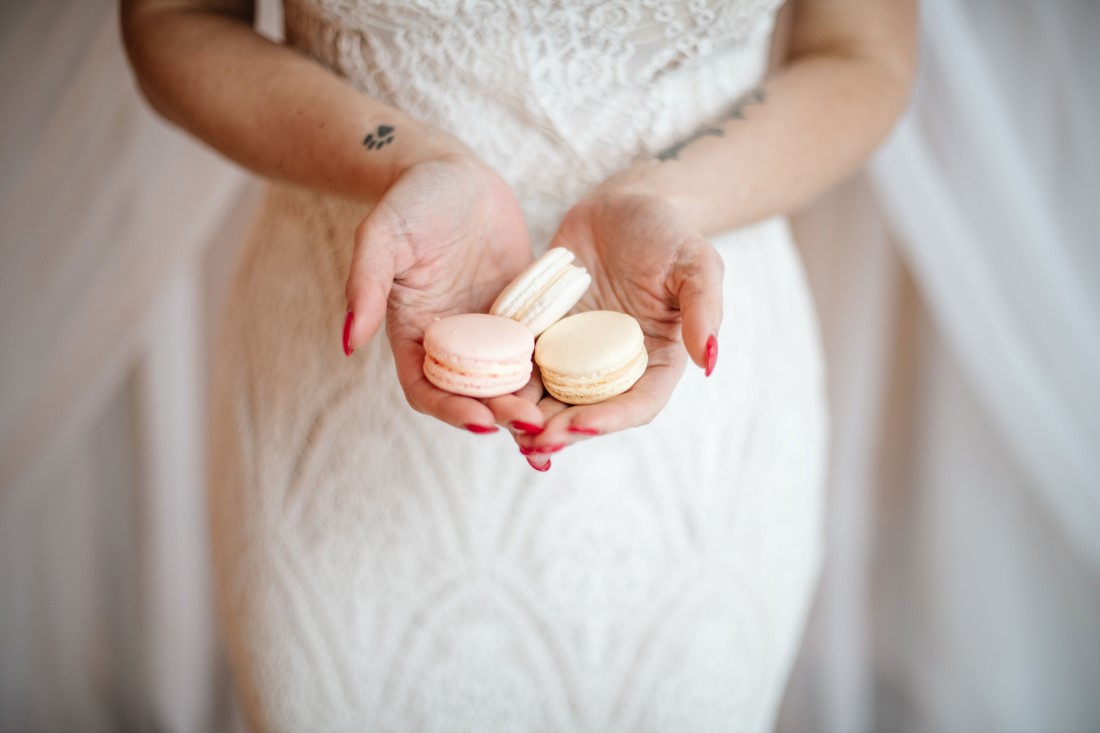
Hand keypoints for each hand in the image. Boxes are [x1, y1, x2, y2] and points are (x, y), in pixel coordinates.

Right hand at [343, 154, 545, 432]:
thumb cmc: (412, 201)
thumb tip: (348, 341)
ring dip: (529, 400)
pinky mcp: (521, 314)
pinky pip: (538, 347)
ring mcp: (489, 330)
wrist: (454, 174)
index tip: (480, 422)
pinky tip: (579, 377)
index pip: (426, 388)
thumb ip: (364, 283)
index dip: (450, 411)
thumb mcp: (382, 234)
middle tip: (530, 424)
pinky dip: (553, 367)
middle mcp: (451, 341)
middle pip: (472, 394)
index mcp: (414, 334)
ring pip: (509, 379)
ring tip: (556, 414)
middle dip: (499, 412)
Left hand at [515, 190, 723, 465]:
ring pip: (550, 397)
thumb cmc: (668, 232)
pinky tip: (482, 393)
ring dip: (526, 418)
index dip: (609, 420)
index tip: (581, 426)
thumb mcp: (697, 263)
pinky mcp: (542, 335)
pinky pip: (521, 365)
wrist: (621, 206)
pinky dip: (505, 383)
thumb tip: (709, 361)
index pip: (637, 404)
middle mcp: (613, 368)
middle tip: (532, 443)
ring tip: (502, 428)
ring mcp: (574, 354)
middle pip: (588, 412)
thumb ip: (704, 310)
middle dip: (560, 431)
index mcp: (655, 362)